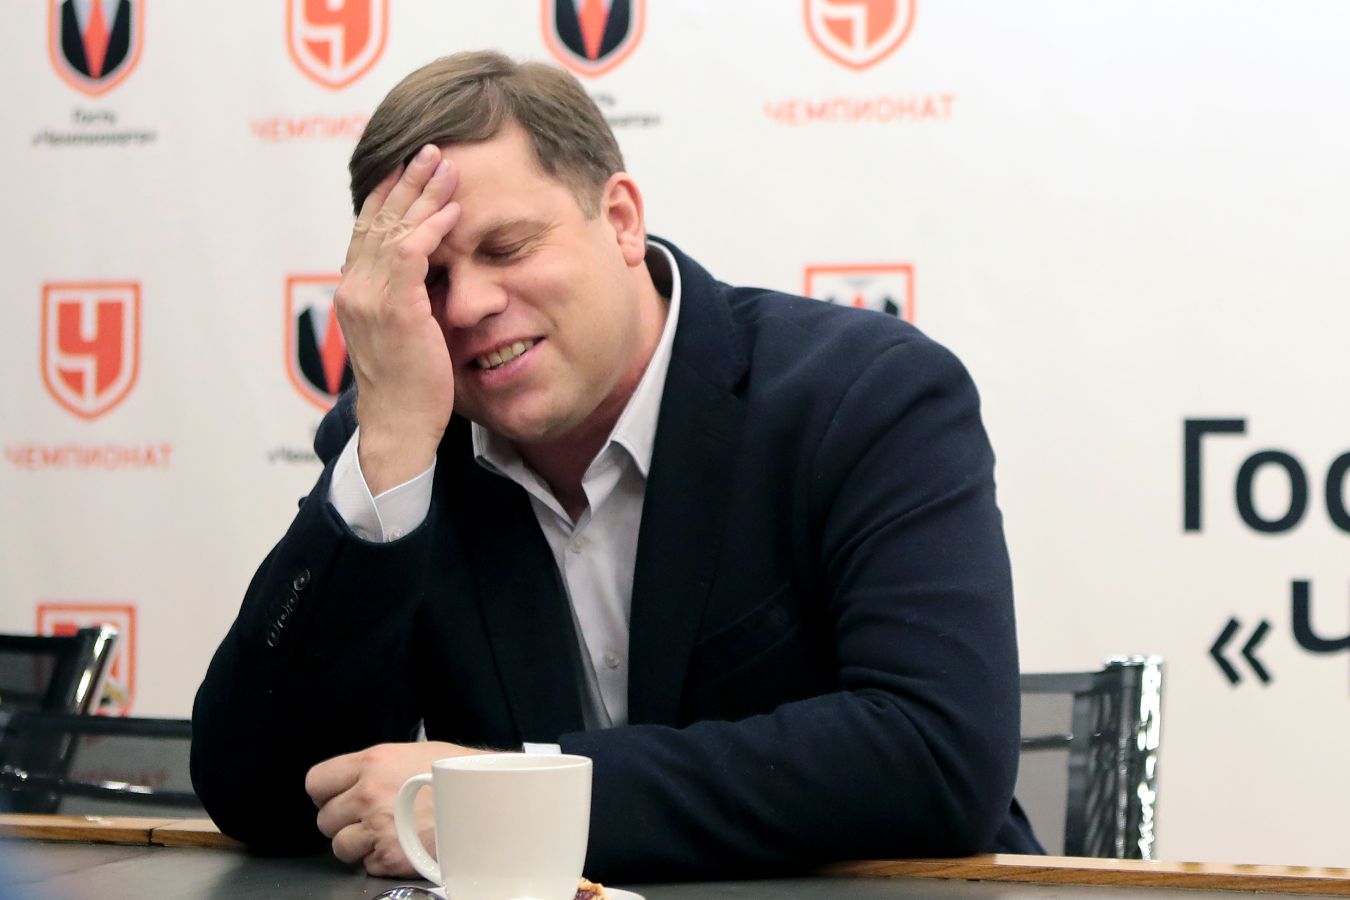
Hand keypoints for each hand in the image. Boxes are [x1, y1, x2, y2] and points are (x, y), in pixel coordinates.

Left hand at [306, 741, 496, 876]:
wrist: (488, 798)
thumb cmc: (455, 773)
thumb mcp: (409, 753)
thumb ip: (374, 768)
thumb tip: (351, 782)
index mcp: (371, 763)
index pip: (316, 783)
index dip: (327, 794)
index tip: (338, 797)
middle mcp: (368, 795)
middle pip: (325, 819)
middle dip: (344, 821)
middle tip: (369, 818)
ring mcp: (377, 828)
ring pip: (340, 846)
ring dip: (359, 844)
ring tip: (386, 833)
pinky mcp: (390, 857)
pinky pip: (366, 864)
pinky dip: (381, 859)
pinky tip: (403, 844)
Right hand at [334, 144, 461, 494]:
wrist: (400, 427)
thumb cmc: (411, 386)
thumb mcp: (406, 330)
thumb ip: (409, 296)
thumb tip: (433, 272)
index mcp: (355, 291)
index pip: (369, 229)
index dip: (389, 195)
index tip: (412, 168)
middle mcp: (355, 288)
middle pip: (378, 219)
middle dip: (405, 181)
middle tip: (431, 150)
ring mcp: (370, 298)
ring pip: (394, 229)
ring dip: (422, 194)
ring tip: (446, 166)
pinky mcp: (394, 309)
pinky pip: (411, 255)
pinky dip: (432, 228)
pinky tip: (452, 210)